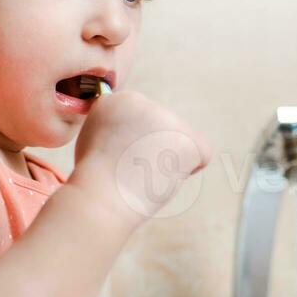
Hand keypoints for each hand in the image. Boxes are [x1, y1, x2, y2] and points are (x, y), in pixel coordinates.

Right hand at [69, 90, 210, 230]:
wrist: (100, 196)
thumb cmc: (94, 180)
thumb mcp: (94, 139)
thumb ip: (118, 127)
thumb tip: (140, 135)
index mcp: (118, 99)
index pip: (143, 119)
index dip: (134, 145)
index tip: (119, 160)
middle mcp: (143, 100)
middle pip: (162, 128)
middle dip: (154, 150)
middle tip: (132, 171)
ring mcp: (166, 117)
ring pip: (180, 140)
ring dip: (168, 160)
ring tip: (143, 176)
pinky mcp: (187, 137)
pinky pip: (202, 153)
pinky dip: (189, 169)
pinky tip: (165, 177)